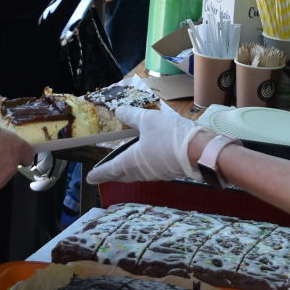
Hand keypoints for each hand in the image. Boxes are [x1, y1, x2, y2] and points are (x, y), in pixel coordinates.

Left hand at [86, 105, 205, 184]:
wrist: (199, 151)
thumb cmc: (169, 135)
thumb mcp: (148, 120)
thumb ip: (131, 116)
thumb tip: (118, 111)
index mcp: (132, 161)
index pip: (111, 169)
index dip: (99, 173)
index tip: (90, 178)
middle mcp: (142, 171)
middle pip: (123, 175)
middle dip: (113, 174)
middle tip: (105, 173)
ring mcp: (156, 174)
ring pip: (137, 174)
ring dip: (128, 171)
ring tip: (124, 166)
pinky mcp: (169, 172)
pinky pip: (150, 171)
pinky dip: (143, 167)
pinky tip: (148, 159)